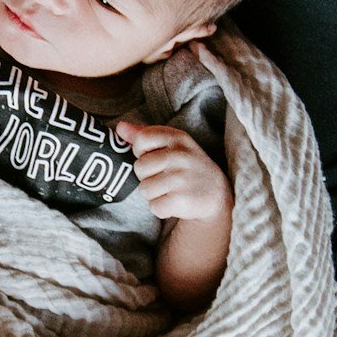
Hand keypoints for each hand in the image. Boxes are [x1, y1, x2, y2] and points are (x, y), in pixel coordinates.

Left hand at [114, 121, 232, 223]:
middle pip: (140, 167)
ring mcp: (181, 178)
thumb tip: (120, 127)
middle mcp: (180, 156)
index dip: (142, 152)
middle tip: (167, 177)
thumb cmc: (186, 166)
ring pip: (144, 189)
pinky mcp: (181, 200)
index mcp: (177, 138)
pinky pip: (153, 206)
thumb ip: (144, 134)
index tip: (156, 158)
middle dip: (148, 176)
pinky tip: (175, 201)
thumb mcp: (172, 144)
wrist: (216, 193)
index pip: (141, 140)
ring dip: (154, 194)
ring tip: (171, 190)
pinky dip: (161, 209)